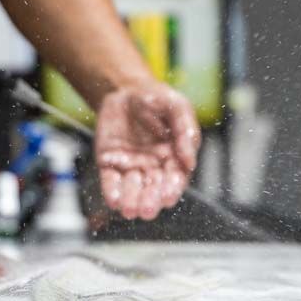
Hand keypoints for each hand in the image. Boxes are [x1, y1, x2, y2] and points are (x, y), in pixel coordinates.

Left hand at [94, 83, 200, 220]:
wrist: (126, 90)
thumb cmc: (157, 99)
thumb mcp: (177, 108)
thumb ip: (185, 132)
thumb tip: (190, 161)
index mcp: (173, 158)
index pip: (174, 179)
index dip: (171, 189)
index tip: (168, 198)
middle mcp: (153, 167)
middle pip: (152, 189)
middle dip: (150, 201)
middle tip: (146, 211)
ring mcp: (130, 167)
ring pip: (132, 189)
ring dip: (131, 200)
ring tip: (129, 210)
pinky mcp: (110, 164)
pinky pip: (111, 180)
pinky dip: (112, 191)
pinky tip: (114, 200)